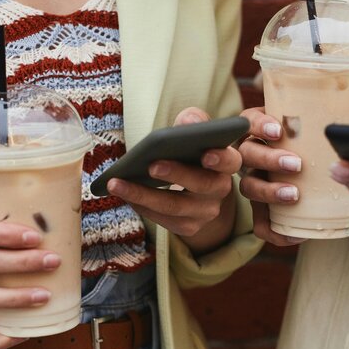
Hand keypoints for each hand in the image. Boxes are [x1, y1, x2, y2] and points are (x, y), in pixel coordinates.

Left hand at [107, 107, 243, 253]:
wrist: (198, 191)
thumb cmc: (192, 153)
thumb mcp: (196, 135)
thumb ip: (193, 122)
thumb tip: (187, 122)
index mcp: (227, 164)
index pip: (230, 161)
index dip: (220, 158)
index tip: (206, 153)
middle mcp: (221, 190)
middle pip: (202, 185)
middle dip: (176, 174)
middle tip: (151, 165)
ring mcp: (205, 212)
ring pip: (175, 206)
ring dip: (143, 194)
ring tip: (117, 183)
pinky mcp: (188, 226)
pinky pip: (163, 219)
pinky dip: (141, 205)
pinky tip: (122, 193)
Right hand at [237, 107, 305, 246]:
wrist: (318, 173)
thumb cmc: (316, 143)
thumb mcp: (317, 128)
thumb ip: (325, 121)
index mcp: (261, 130)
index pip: (250, 121)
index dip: (260, 126)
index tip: (278, 131)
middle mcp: (251, 154)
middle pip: (247, 155)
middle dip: (269, 159)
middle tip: (296, 165)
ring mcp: (254, 181)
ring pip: (248, 186)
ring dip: (269, 191)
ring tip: (293, 195)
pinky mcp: (260, 208)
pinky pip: (259, 223)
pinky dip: (273, 230)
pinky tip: (294, 233)